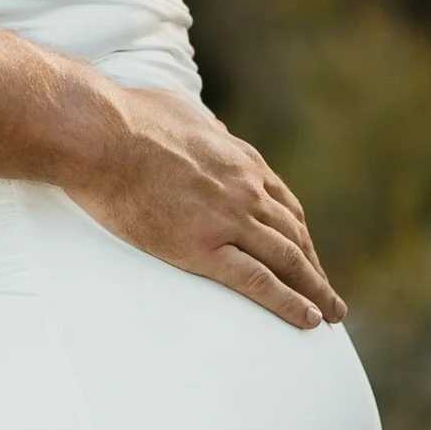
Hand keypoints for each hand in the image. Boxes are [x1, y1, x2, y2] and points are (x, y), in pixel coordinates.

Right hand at [70, 85, 343, 328]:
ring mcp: (228, 219)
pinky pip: (259, 282)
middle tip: (329, 294)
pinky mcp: (204, 247)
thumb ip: (204, 127)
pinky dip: (290, 303)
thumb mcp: (181, 109)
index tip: (308, 252)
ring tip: (330, 313)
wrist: (100, 135)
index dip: (300, 233)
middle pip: (294, 235)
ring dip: (315, 290)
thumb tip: (212, 128)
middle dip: (315, 267)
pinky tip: (307, 319)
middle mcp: (244, 190)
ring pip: (288, 261)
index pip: (284, 203)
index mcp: (238, 159)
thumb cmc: (128, 117)